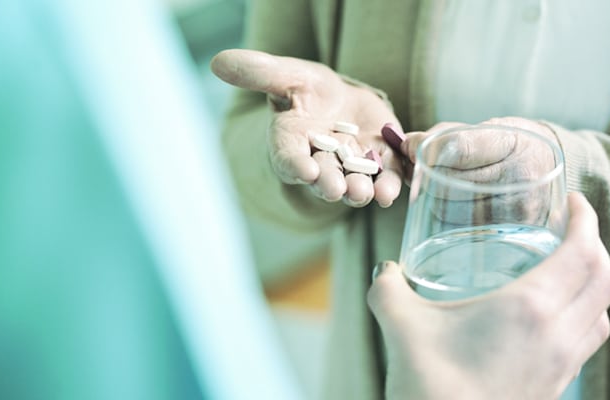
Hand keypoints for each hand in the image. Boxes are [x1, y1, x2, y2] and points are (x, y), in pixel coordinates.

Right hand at [210, 49, 403, 207]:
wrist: (341, 102)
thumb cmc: (308, 90)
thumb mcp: (287, 76)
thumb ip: (260, 73)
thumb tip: (218, 62)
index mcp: (292, 142)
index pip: (289, 157)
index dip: (296, 165)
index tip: (304, 170)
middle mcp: (320, 161)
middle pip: (323, 176)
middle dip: (329, 184)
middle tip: (335, 189)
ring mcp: (351, 166)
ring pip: (354, 182)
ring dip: (359, 190)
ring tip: (365, 193)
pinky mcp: (380, 163)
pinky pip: (384, 178)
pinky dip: (388, 186)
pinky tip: (391, 192)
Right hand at [368, 192, 609, 399]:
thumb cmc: (431, 386)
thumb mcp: (401, 323)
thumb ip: (388, 287)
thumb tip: (385, 270)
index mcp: (530, 308)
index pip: (583, 253)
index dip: (586, 220)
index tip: (573, 203)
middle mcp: (558, 334)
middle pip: (606, 280)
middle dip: (595, 245)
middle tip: (569, 229)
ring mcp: (561, 366)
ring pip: (602, 314)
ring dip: (593, 284)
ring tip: (563, 270)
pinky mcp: (553, 388)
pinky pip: (585, 342)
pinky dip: (582, 317)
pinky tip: (545, 319)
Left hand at [401, 117, 560, 224]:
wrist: (549, 171)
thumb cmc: (508, 146)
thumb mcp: (484, 129)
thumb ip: (442, 135)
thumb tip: (403, 145)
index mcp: (512, 143)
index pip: (458, 147)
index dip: (425, 148)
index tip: (409, 146)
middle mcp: (519, 177)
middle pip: (447, 180)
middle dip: (426, 174)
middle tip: (422, 169)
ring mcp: (517, 209)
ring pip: (447, 207)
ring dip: (434, 197)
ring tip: (441, 186)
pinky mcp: (509, 233)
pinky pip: (457, 227)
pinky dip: (446, 215)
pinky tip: (455, 204)